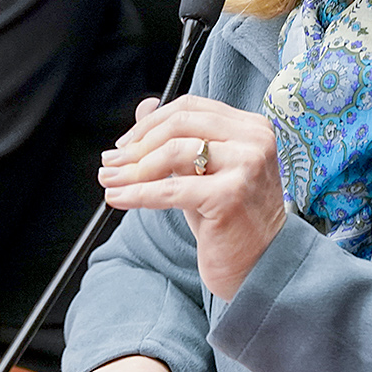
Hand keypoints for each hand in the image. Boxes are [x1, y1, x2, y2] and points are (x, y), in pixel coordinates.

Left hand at [97, 95, 286, 300]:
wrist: (262, 265)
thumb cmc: (232, 219)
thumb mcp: (203, 172)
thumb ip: (178, 138)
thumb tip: (144, 106)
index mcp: (251, 128)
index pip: (191, 107)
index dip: (151, 122)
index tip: (126, 143)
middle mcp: (254, 141)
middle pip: (180, 124)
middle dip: (137, 144)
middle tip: (111, 161)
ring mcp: (246, 166)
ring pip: (173, 153)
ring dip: (132, 168)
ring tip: (110, 179)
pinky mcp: (230, 196)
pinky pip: (171, 189)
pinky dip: (137, 193)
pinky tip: (118, 197)